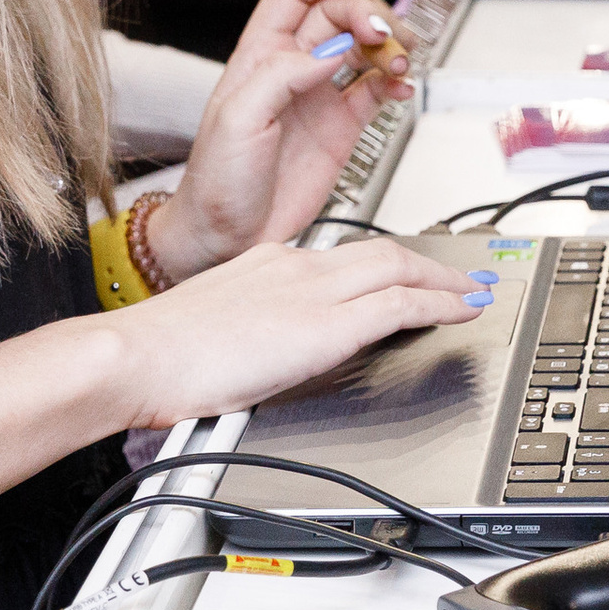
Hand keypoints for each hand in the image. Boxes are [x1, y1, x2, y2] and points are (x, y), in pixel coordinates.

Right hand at [109, 237, 486, 430]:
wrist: (135, 357)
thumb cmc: (156, 357)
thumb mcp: (212, 328)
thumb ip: (248, 329)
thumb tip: (258, 354)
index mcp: (267, 264)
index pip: (341, 257)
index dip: (381, 266)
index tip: (401, 275)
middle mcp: (295, 266)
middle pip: (381, 252)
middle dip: (428, 265)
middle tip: (459, 277)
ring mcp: (314, 291)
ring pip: (398, 268)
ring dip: (444, 281)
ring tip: (473, 293)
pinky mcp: (327, 323)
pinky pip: (399, 303)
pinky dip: (438, 304)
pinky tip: (460, 312)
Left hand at [145, 0, 412, 279]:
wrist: (227, 239)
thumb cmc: (216, 182)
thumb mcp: (238, 120)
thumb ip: (283, 76)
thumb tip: (331, 49)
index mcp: (259, 55)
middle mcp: (293, 68)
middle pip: (340, 13)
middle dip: (368, 13)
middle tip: (380, 35)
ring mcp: (320, 95)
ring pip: (365, 46)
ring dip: (388, 45)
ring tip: (397, 62)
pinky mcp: (343, 125)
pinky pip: (378, 88)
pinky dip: (396, 81)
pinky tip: (399, 86)